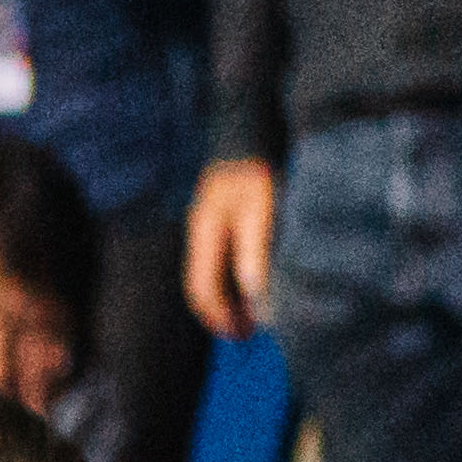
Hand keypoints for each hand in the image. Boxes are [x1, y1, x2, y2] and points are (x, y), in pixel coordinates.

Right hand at [182, 160, 277, 336]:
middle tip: (246, 333)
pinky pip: (221, 258)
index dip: (219, 317)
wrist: (247, 126)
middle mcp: (201, 232)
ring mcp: (209, 224)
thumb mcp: (260, 211)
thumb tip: (257, 298)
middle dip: (221, 313)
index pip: (202, 289)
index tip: (241, 335)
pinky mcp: (222, 217)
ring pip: (211, 273)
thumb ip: (255, 255)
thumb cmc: (257, 167)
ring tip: (252, 314)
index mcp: (204, 235)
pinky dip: (234, 278)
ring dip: (229, 297)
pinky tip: (251, 282)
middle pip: (202, 285)